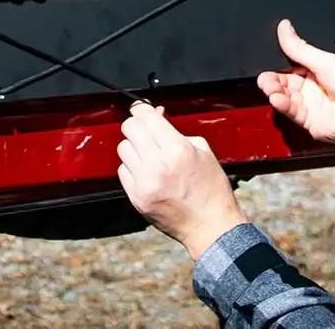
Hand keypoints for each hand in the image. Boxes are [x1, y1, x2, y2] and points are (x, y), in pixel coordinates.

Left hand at [116, 102, 246, 260]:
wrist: (210, 227)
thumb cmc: (211, 191)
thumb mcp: (203, 152)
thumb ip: (178, 132)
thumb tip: (157, 117)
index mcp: (178, 150)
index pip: (146, 117)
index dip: (142, 109)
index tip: (142, 109)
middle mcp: (158, 165)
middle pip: (129, 129)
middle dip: (137, 125)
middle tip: (145, 130)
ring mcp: (145, 182)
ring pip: (123, 149)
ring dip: (134, 147)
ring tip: (148, 154)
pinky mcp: (136, 198)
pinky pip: (123, 171)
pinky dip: (132, 167)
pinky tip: (146, 171)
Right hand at [257, 19, 334, 148]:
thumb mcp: (326, 60)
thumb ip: (300, 48)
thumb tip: (284, 27)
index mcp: (320, 70)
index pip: (291, 65)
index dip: (278, 63)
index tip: (268, 57)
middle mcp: (313, 88)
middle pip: (284, 82)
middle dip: (272, 78)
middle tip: (265, 77)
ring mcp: (311, 106)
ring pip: (284, 97)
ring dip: (274, 91)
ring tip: (269, 86)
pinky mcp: (310, 122)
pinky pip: (290, 111)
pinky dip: (281, 104)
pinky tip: (277, 98)